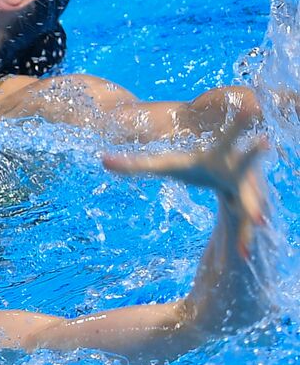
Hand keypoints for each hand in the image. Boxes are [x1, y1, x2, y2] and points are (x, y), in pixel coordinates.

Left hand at [103, 119, 268, 257]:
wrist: (226, 181)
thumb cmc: (196, 167)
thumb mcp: (166, 166)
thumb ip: (136, 165)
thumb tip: (101, 160)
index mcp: (219, 155)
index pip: (226, 137)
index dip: (236, 125)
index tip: (248, 109)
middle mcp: (237, 170)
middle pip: (247, 160)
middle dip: (254, 152)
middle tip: (264, 140)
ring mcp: (246, 192)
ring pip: (250, 200)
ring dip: (253, 209)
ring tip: (260, 220)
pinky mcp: (245, 212)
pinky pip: (244, 228)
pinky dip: (241, 240)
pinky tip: (240, 255)